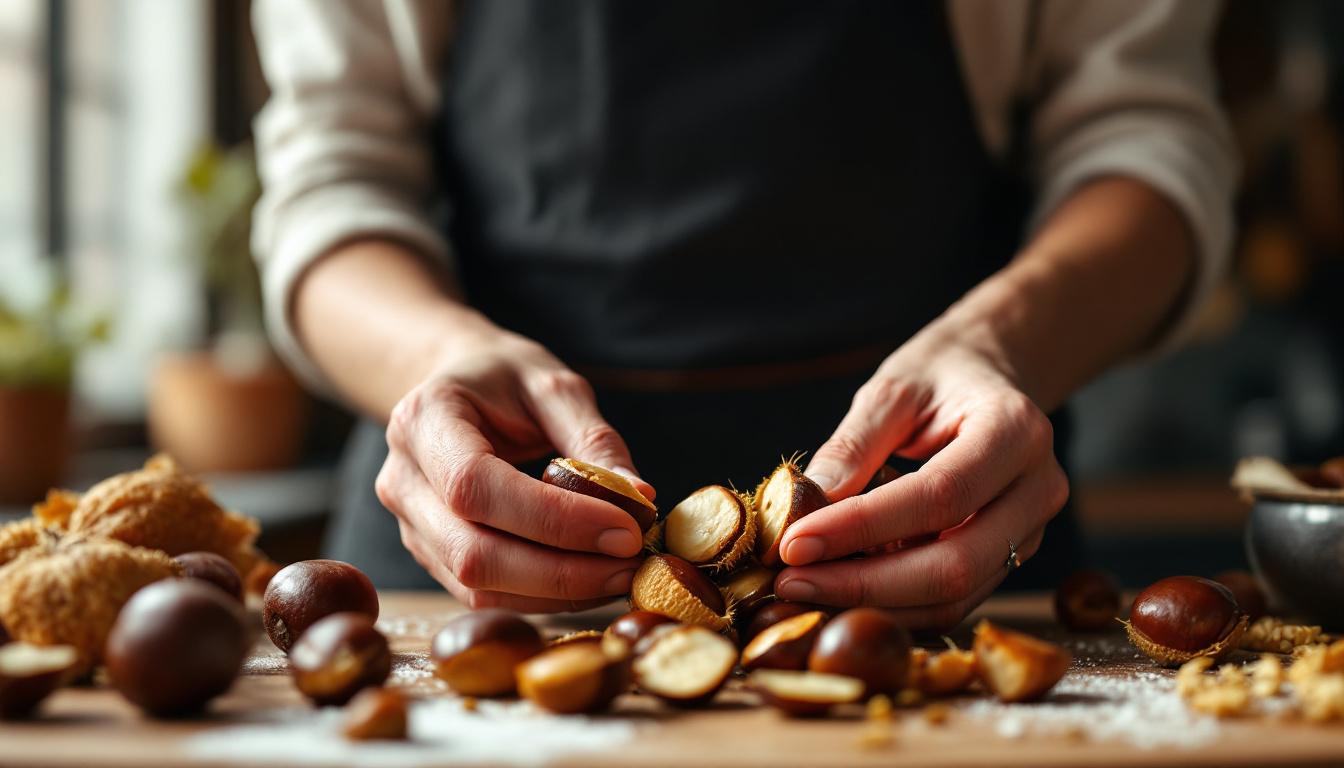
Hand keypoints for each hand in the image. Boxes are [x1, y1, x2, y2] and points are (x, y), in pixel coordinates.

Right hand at [375, 328, 653, 611]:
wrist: (454, 385)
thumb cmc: (503, 379)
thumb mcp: (553, 385)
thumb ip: (594, 438)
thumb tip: (640, 499)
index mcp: (424, 421)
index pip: (476, 486)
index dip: (553, 519)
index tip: (626, 530)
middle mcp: (404, 480)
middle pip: (473, 553)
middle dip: (562, 571)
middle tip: (633, 564)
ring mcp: (410, 525)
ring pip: (478, 586)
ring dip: (559, 593)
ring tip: (622, 574)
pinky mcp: (431, 556)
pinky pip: (486, 595)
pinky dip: (545, 597)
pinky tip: (592, 579)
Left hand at [774, 334, 1067, 628]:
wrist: (991, 375)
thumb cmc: (940, 375)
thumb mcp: (892, 390)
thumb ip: (853, 446)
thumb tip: (806, 507)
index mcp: (1016, 431)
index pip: (939, 496)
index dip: (863, 527)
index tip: (795, 543)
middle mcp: (1038, 488)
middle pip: (956, 564)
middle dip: (865, 583)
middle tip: (790, 582)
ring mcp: (1030, 531)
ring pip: (956, 596)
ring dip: (875, 604)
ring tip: (805, 591)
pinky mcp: (1009, 557)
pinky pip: (952, 600)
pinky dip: (893, 605)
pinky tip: (839, 592)